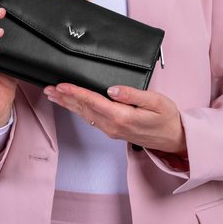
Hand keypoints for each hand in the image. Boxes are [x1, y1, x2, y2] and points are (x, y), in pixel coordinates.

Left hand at [43, 82, 187, 159]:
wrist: (174, 138)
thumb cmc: (167, 118)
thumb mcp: (155, 101)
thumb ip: (133, 94)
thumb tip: (113, 90)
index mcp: (122, 117)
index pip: (93, 101)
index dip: (75, 92)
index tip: (61, 85)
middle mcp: (113, 126)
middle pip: (84, 109)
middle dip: (65, 98)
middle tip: (48, 89)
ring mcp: (112, 130)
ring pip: (85, 115)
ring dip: (69, 105)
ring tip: (54, 96)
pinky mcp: (113, 131)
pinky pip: (91, 119)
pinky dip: (79, 110)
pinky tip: (72, 105)